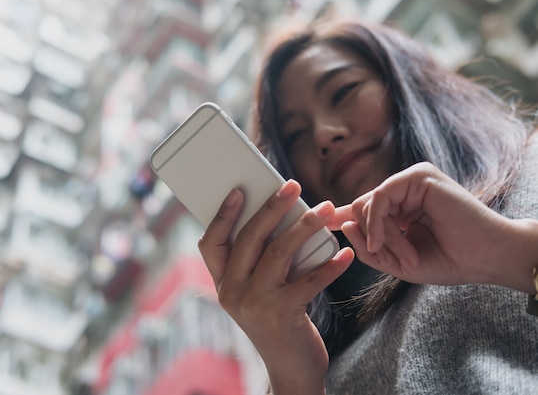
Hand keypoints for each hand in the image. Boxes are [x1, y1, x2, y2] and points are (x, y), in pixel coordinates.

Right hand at [198, 179, 353, 394]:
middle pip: (248, 238)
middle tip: (292, 185)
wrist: (291, 370)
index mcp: (223, 283)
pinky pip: (309, 281)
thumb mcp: (258, 292)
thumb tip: (283, 216)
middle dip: (272, 208)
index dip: (223, 214)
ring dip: (304, 227)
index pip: (211, 243)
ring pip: (277, 252)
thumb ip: (260, 261)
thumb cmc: (278, 321)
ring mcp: (254, 304)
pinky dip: (330, 265)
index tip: (240, 190)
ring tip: (325, 210)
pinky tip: (345, 254)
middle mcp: (231, 292)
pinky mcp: (281, 315)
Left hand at [328, 162, 537, 293]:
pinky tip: (387, 240)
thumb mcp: (398, 261)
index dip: (343, 216)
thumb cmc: (449, 260)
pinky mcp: (418, 176)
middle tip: (397, 259)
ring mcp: (410, 181)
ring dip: (380, 236)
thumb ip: (369, 246)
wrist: (486, 258)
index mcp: (400, 207)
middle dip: (371, 239)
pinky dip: (379, 222)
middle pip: (359, 208)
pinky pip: (379, 197)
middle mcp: (403, 190)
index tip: (325, 224)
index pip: (362, 209)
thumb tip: (343, 222)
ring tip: (407, 256)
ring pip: (366, 204)